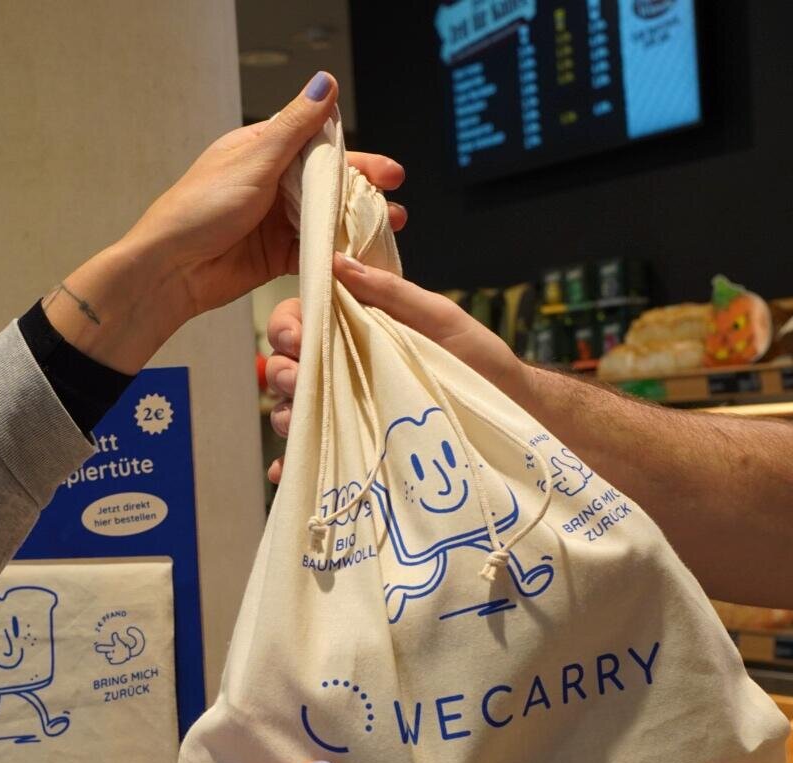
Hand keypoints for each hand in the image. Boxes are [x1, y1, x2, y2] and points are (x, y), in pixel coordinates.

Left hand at [48, 72, 406, 374]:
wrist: (170, 271)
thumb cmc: (199, 209)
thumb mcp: (253, 161)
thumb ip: (294, 127)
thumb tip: (324, 83)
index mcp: (264, 151)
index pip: (321, 147)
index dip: (357, 159)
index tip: (390, 172)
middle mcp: (273, 184)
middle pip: (330, 186)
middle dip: (365, 195)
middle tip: (396, 206)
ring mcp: (276, 221)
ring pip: (327, 220)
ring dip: (357, 226)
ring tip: (388, 233)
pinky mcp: (276, 256)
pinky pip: (315, 251)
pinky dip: (338, 255)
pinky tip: (360, 259)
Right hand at [262, 254, 530, 481]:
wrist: (510, 414)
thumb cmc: (480, 360)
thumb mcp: (441, 318)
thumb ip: (392, 292)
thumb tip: (340, 262)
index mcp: (358, 330)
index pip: (302, 320)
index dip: (288, 326)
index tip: (296, 338)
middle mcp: (345, 369)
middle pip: (287, 368)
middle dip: (282, 372)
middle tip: (298, 382)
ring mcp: (348, 411)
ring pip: (293, 412)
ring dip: (287, 416)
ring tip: (301, 423)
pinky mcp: (357, 450)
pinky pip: (316, 457)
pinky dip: (296, 464)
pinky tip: (290, 471)